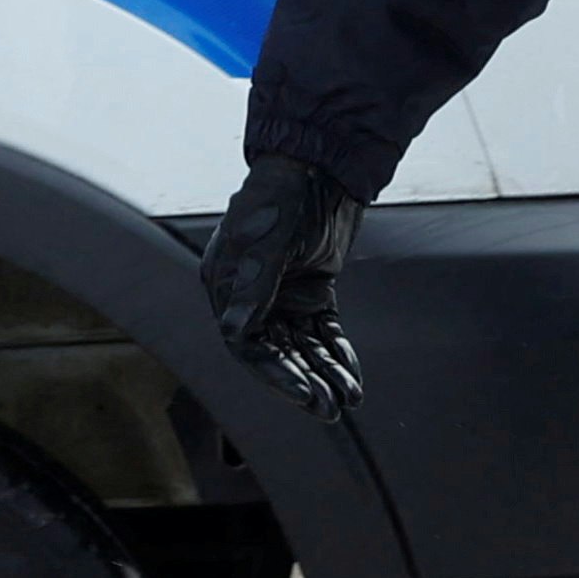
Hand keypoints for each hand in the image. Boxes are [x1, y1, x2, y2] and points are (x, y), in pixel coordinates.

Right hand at [200, 153, 363, 422]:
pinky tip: (352, 378)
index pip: (246, 345)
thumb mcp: (268, 242)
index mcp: (226, 287)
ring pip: (302, 346)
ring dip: (324, 373)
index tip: (304, 394)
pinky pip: (323, 331)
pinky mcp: (311, 291)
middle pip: (276, 353)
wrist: (320, 167)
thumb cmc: (282, 197)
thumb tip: (234, 334)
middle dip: (304, 381)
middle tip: (329, 409)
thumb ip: (255, 288)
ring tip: (347, 399)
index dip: (276, 374)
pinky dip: (337, 353)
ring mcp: (282, 296)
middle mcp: (249, 297)